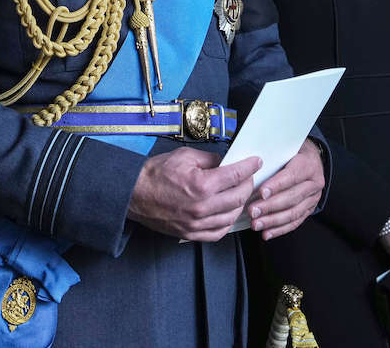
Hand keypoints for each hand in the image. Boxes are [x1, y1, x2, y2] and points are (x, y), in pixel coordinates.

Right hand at [128, 147, 261, 241]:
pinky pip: (218, 233)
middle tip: (248, 177)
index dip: (250, 167)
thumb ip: (210, 159)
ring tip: (240, 194)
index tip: (256, 162)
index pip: (236, 176)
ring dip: (240, 204)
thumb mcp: (184, 157)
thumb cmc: (155, 175)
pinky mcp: (191, 233)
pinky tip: (228, 213)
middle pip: (239, 197)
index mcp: (202, 185)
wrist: (133, 195)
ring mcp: (197, 223)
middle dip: (248, 184)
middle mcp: (202, 207)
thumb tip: (226, 163)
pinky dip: (227, 223)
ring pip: (232, 217)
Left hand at [249, 140, 324, 240]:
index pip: (292, 176)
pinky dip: (279, 229)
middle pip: (292, 197)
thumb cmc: (293, 152)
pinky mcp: (310, 209)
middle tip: (253, 211)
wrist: (311, 157)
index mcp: (308, 164)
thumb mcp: (285, 147)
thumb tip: (250, 166)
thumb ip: (272, 156)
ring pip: (293, 213)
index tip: (261, 192)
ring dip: (273, 221)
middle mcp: (314, 182)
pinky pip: (295, 222)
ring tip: (256, 224)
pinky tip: (266, 233)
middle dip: (270, 206)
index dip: (276, 185)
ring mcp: (313, 198)